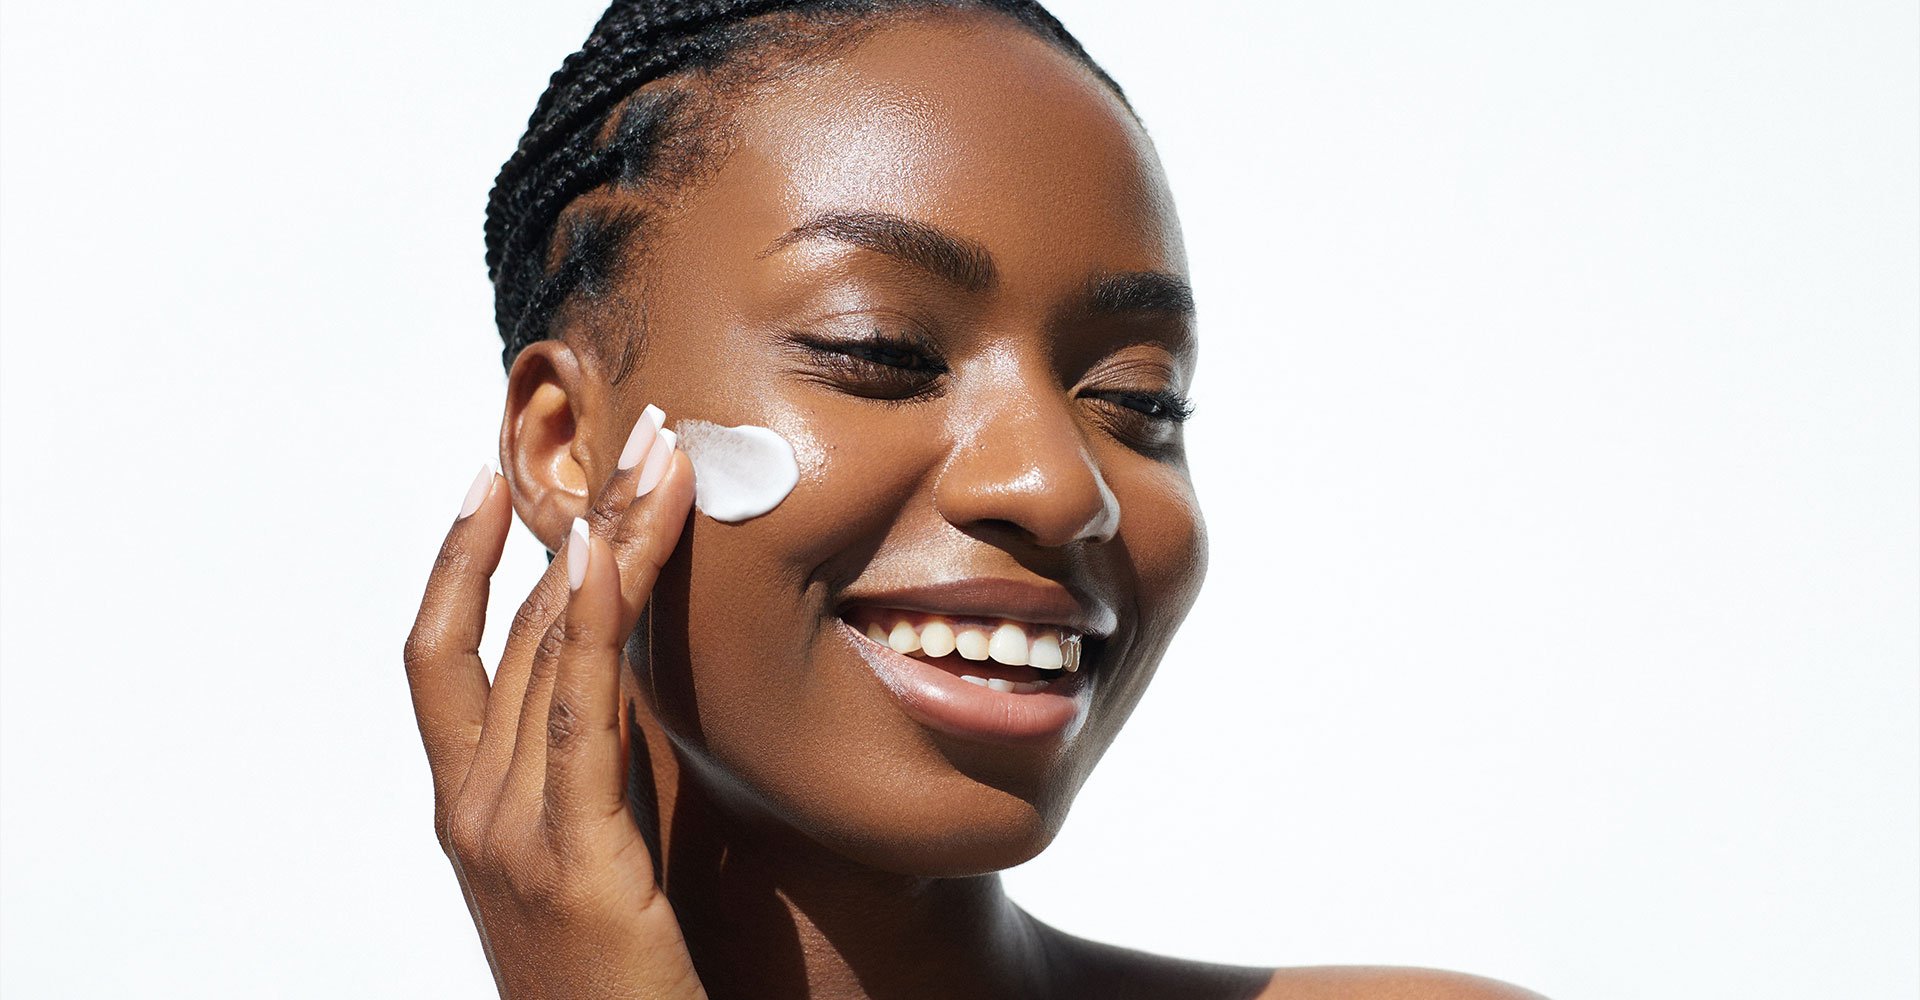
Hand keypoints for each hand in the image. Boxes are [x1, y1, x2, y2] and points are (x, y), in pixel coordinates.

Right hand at [403, 418, 704, 999]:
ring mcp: (508, 835)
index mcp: (465, 806)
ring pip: (545, 648)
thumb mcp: (587, 853)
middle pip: (509, 626)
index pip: (443, 653)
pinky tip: (607, 552)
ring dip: (604, 540)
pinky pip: (577, 717)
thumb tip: (625, 675)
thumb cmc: (615, 974)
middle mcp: (469, 808)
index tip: (492, 477)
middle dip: (574, 518)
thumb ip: (587, 768)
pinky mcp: (572, 862)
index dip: (460, 558)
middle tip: (632, 429)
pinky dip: (586, 624)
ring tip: (656, 455)